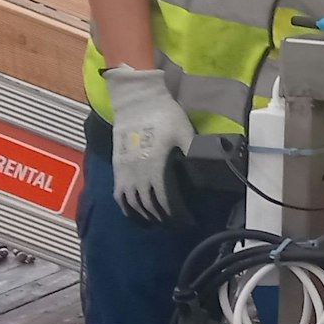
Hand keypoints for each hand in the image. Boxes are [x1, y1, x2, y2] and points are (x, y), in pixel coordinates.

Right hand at [102, 67, 195, 222]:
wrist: (137, 100)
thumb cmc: (164, 115)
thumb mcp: (185, 132)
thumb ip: (193, 153)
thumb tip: (206, 173)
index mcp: (155, 166)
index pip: (165, 200)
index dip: (176, 213)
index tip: (187, 221)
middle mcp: (137, 173)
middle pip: (149, 205)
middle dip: (163, 217)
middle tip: (176, 222)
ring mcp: (124, 171)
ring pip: (132, 203)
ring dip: (145, 215)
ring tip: (158, 219)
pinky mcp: (117, 166)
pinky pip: (119, 194)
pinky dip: (126, 207)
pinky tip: (135, 211)